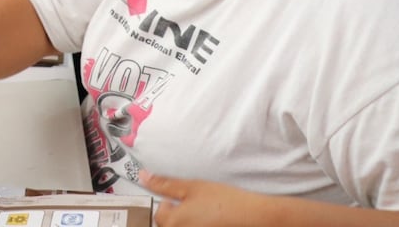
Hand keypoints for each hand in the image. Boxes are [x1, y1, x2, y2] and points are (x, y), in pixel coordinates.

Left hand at [142, 171, 269, 226]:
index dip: (168, 204)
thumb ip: (165, 184)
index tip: (180, 197)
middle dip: (177, 215)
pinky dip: (200, 223)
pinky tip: (214, 219)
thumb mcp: (191, 186)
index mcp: (174, 223)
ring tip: (205, 212)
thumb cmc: (224, 200)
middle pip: (170, 224)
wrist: (255, 216)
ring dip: (189, 220)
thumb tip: (143, 177)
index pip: (159, 216)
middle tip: (194, 205)